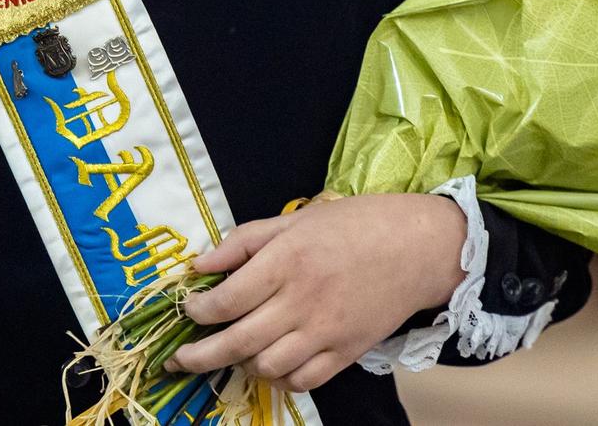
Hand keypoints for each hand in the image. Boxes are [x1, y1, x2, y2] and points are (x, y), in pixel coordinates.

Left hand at [167, 193, 465, 392]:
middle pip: (237, 341)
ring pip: (266, 366)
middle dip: (199, 355)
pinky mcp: (346, 352)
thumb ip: (244, 241)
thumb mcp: (296, 218)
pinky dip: (279, 378)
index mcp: (286, 261)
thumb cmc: (356, 224)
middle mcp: (302, 301)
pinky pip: (302, 380)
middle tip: (179, 359)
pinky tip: (270, 363)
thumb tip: (199, 264)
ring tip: (231, 353)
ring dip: (241, 364)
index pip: (226, 299)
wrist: (418, 247)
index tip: (188, 309)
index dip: (196, 311)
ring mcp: (326, 332)